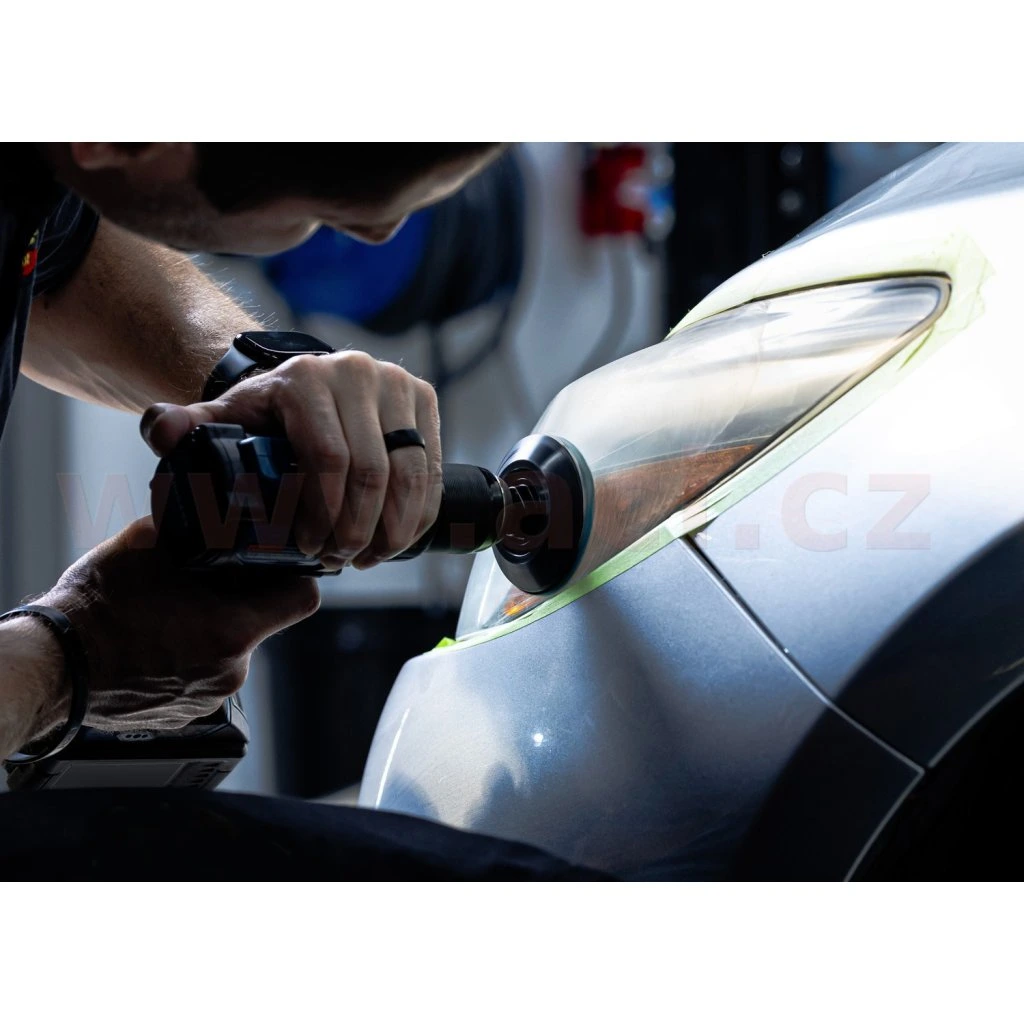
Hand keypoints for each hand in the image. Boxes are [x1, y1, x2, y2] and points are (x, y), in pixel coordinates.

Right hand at [43, 518, 318, 730]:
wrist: (51, 667)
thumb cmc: (96, 609)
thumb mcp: (149, 546)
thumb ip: (195, 528)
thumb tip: (214, 506)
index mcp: (233, 631)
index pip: (303, 598)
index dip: (296, 575)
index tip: (280, 564)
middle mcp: (230, 671)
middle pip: (261, 622)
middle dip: (240, 599)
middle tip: (206, 580)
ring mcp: (209, 698)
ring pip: (229, 649)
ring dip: (211, 627)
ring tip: (171, 612)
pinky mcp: (186, 714)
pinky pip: (204, 676)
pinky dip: (190, 657)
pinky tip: (159, 641)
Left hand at [141, 352, 442, 570]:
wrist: (304, 388)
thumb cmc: (264, 415)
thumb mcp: (224, 419)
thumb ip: (185, 427)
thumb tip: (160, 429)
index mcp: (307, 378)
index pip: (330, 458)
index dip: (326, 514)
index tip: (314, 549)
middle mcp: (358, 372)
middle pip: (373, 471)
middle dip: (359, 529)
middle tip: (342, 560)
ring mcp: (397, 384)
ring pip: (411, 472)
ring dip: (394, 527)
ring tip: (370, 557)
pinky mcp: (423, 400)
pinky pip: (433, 468)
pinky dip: (421, 512)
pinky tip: (399, 538)